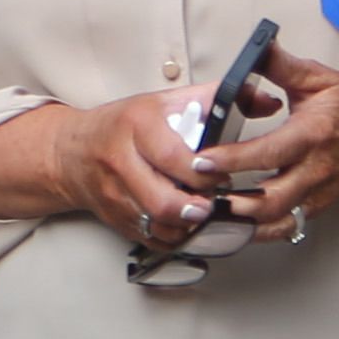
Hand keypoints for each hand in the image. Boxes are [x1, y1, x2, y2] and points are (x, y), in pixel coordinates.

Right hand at [47, 86, 227, 245]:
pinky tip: (186, 226)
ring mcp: (113, 194)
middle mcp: (120, 161)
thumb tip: (266, 101)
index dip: (203, 173)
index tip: (221, 175)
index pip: (172, 156)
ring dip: (187, 226)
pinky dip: (174, 238)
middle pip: (162, 200)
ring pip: (156, 225)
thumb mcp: (165, 101)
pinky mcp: (114, 219)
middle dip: (196, 208)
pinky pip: (150, 239)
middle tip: (214, 203)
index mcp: (136, 126)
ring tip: (203, 215)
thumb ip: (215, 100)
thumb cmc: (124, 125)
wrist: (72, 151)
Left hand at [194, 41, 338, 240]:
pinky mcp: (317, 207)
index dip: (232, 160)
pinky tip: (236, 224)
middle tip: (201, 196)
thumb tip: (258, 47)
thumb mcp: (320, 78)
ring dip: (243, 222)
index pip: (268, 152)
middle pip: (272, 199)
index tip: (203, 160)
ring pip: (278, 220)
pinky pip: (286, 226)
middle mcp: (315, 169)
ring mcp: (317, 193)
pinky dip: (259, 230)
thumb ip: (283, 66)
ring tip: (211, 213)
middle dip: (233, 203)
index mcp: (312, 134)